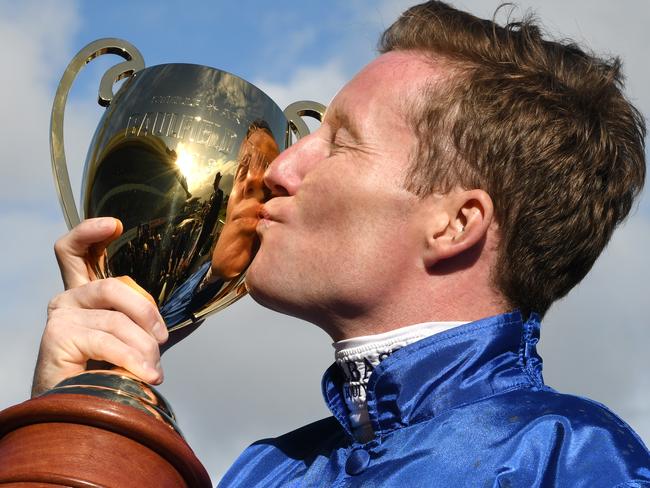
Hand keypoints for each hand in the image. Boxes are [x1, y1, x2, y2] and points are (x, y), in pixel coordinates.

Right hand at [32, 217, 167, 396]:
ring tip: (152, 369)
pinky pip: (108, 342)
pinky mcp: (57, 337)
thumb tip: (199, 298)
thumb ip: (150, 317)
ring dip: (143, 347)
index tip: (115, 225)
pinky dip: (132, 360)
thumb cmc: (110, 372)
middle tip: (162, 338)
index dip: (90, 232)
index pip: (76, 251)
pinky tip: (146, 375)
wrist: (80, 411)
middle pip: (112, 283)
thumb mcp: (136, 337)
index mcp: (86, 294)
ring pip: (117, 319)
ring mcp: (61, 316)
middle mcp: (68, 298)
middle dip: (147, 311)